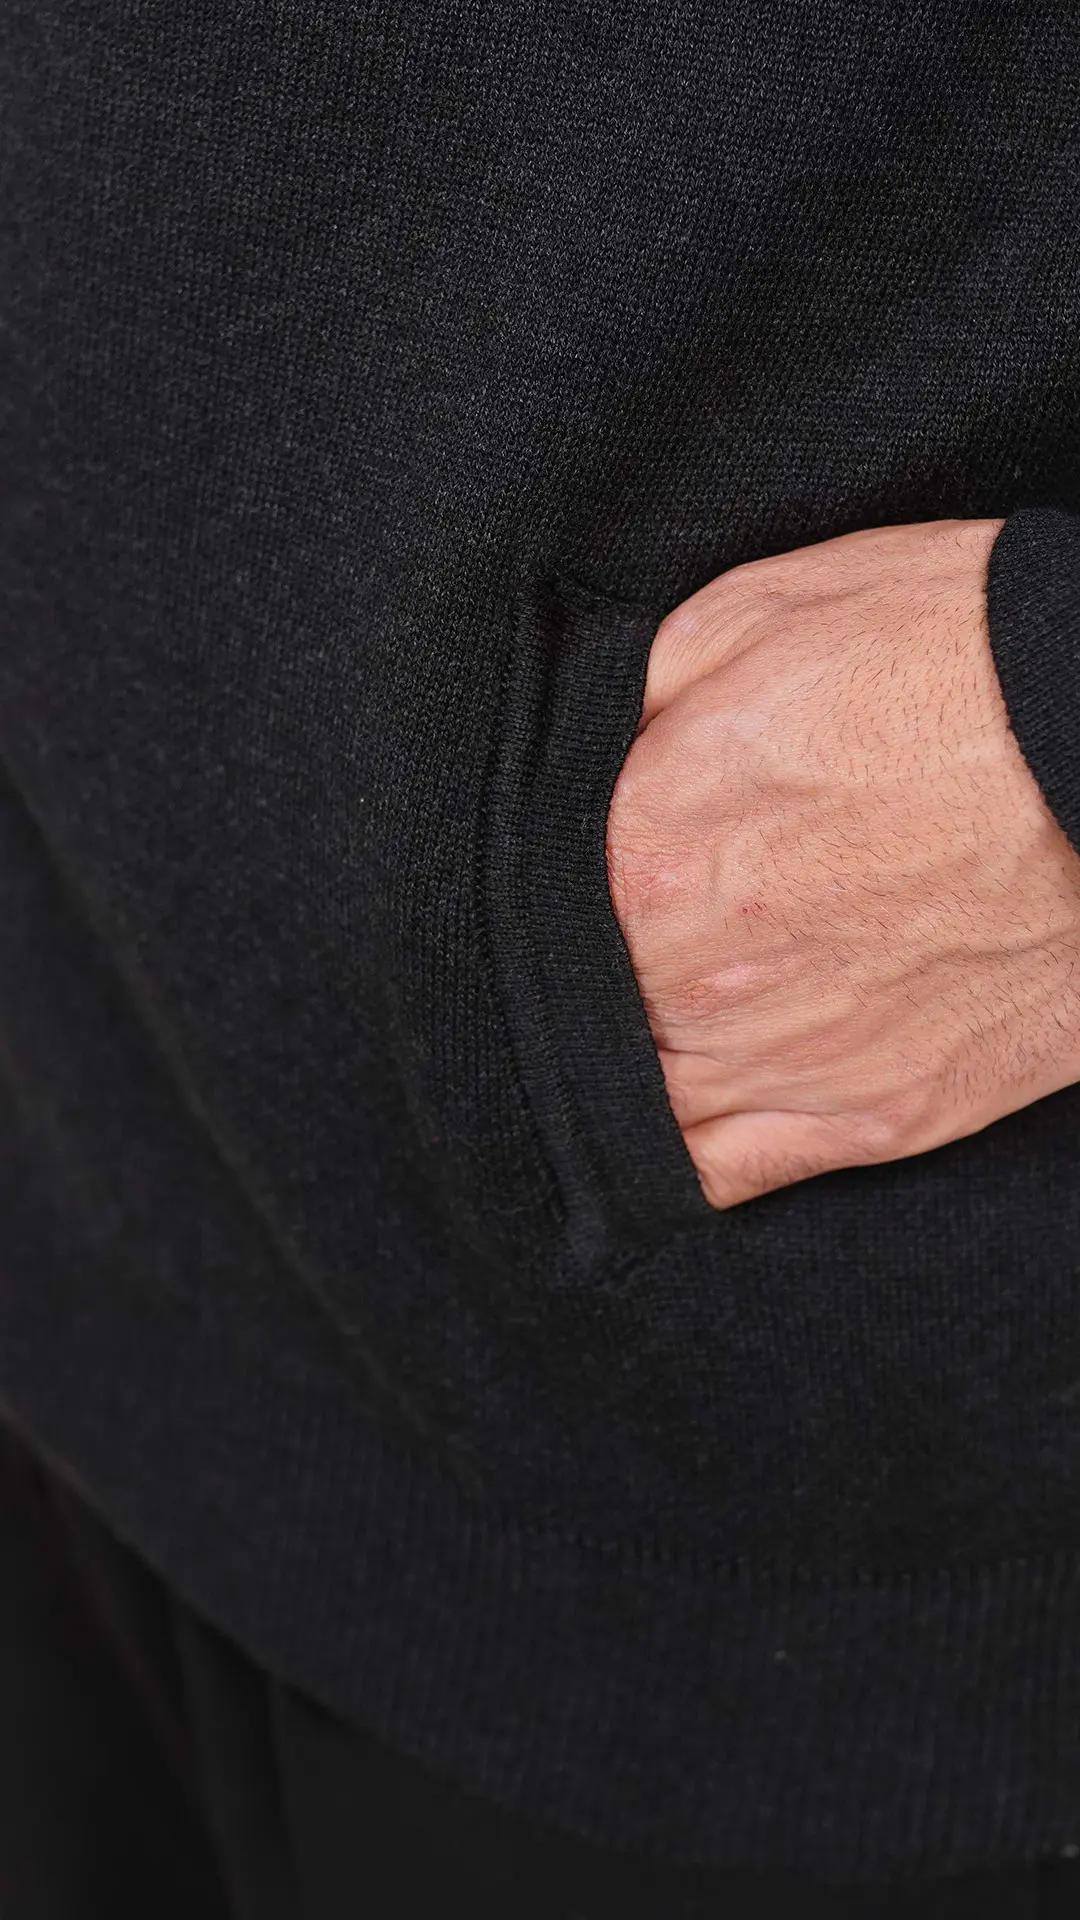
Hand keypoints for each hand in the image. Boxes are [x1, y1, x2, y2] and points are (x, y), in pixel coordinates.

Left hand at [606, 519, 1079, 1207]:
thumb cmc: (950, 653)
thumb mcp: (752, 612)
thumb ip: (626, 706)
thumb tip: (557, 759)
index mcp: (646, 852)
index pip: (529, 909)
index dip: (542, 888)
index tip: (566, 871)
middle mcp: (698, 980)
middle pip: (581, 1010)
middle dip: (589, 969)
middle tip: (634, 924)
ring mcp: (786, 1063)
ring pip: (642, 1099)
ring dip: (631, 1059)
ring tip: (660, 1006)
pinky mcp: (875, 1116)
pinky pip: (725, 1177)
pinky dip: (684, 1159)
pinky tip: (674, 1114)